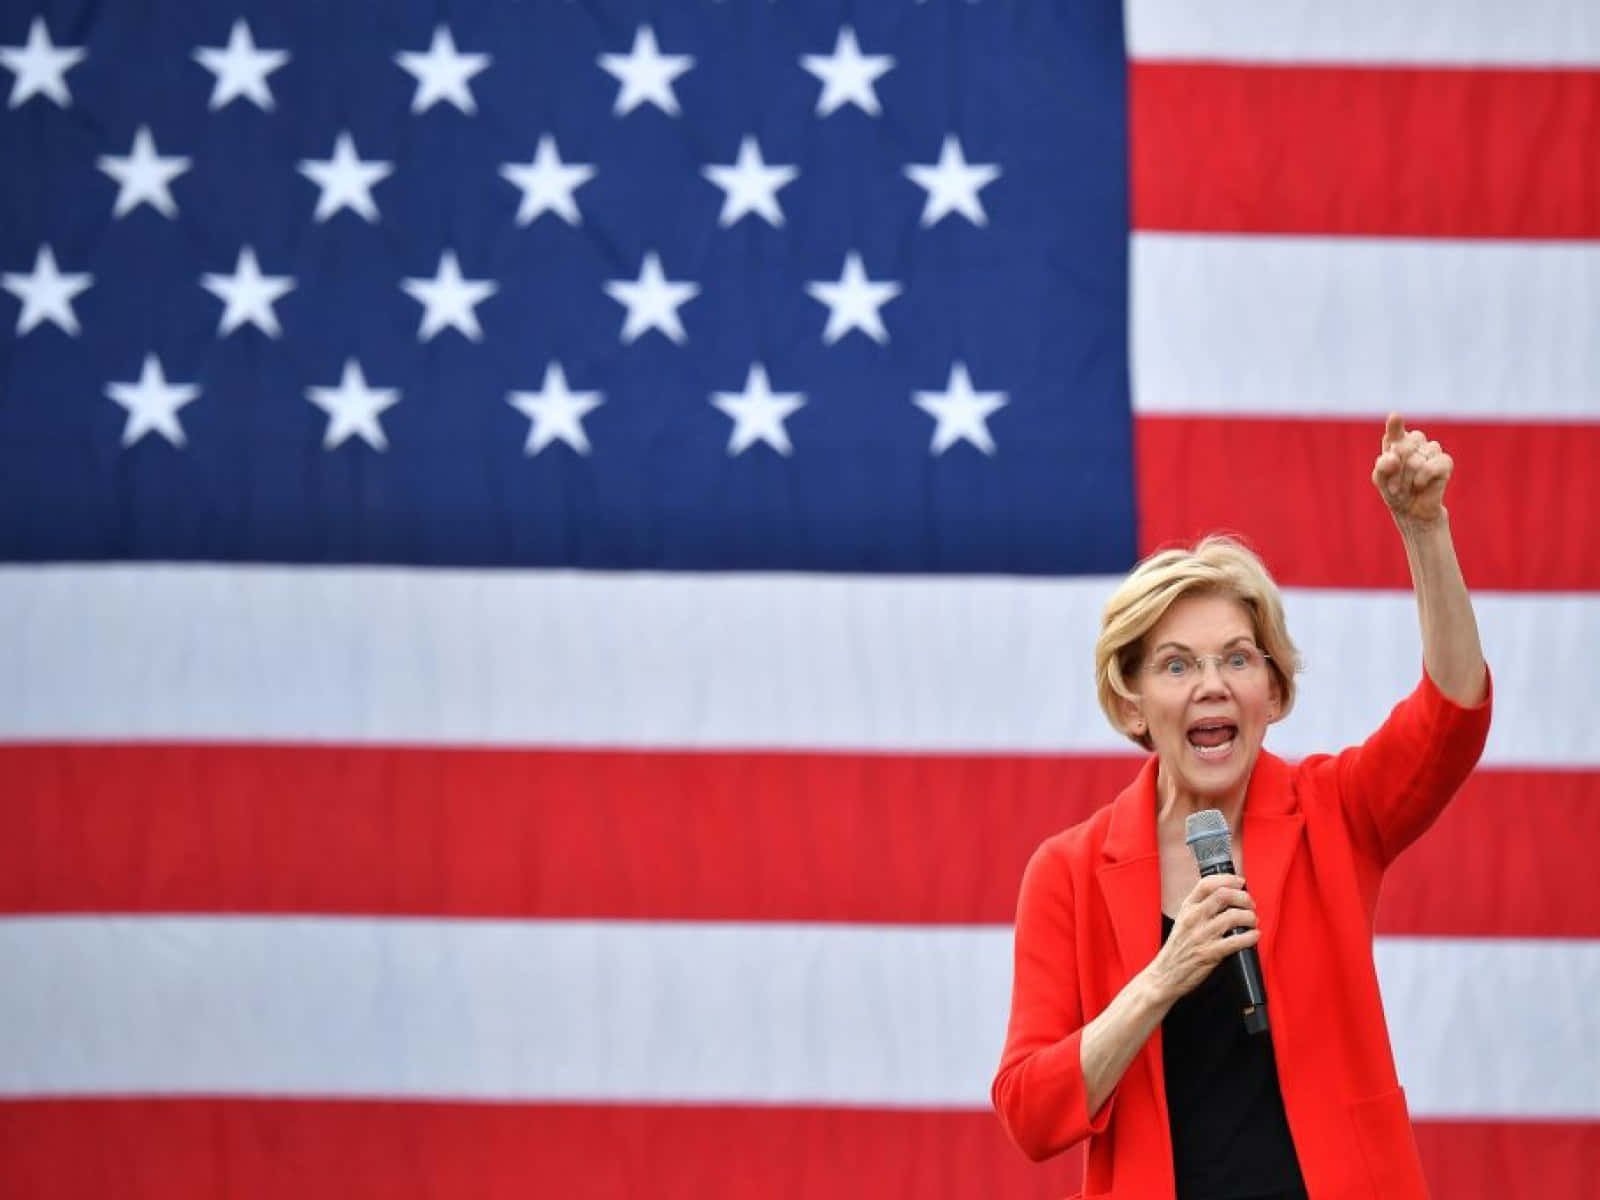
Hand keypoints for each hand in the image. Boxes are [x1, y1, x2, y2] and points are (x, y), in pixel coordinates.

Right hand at [1146, 874, 1257, 1004]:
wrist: (1164, 975)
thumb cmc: (1178, 949)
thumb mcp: (1183, 921)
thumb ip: (1200, 908)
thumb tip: (1227, 897)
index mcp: (1187, 908)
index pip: (1207, 883)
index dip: (1227, 879)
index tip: (1240, 882)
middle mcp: (1193, 918)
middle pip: (1224, 895)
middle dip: (1244, 898)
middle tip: (1251, 905)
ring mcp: (1201, 935)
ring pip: (1232, 916)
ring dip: (1249, 917)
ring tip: (1253, 922)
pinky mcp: (1209, 953)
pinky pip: (1236, 941)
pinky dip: (1250, 937)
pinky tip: (1254, 937)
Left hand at [1372, 412, 1451, 525]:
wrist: (1412, 509)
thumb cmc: (1394, 490)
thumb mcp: (1381, 481)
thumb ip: (1382, 468)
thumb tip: (1393, 457)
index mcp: (1396, 442)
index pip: (1395, 431)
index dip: (1395, 424)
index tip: (1395, 417)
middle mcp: (1414, 442)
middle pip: (1403, 448)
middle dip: (1396, 472)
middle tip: (1394, 486)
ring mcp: (1431, 449)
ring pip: (1416, 460)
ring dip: (1408, 479)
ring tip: (1408, 487)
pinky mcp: (1445, 461)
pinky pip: (1432, 466)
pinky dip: (1423, 478)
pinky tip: (1420, 485)